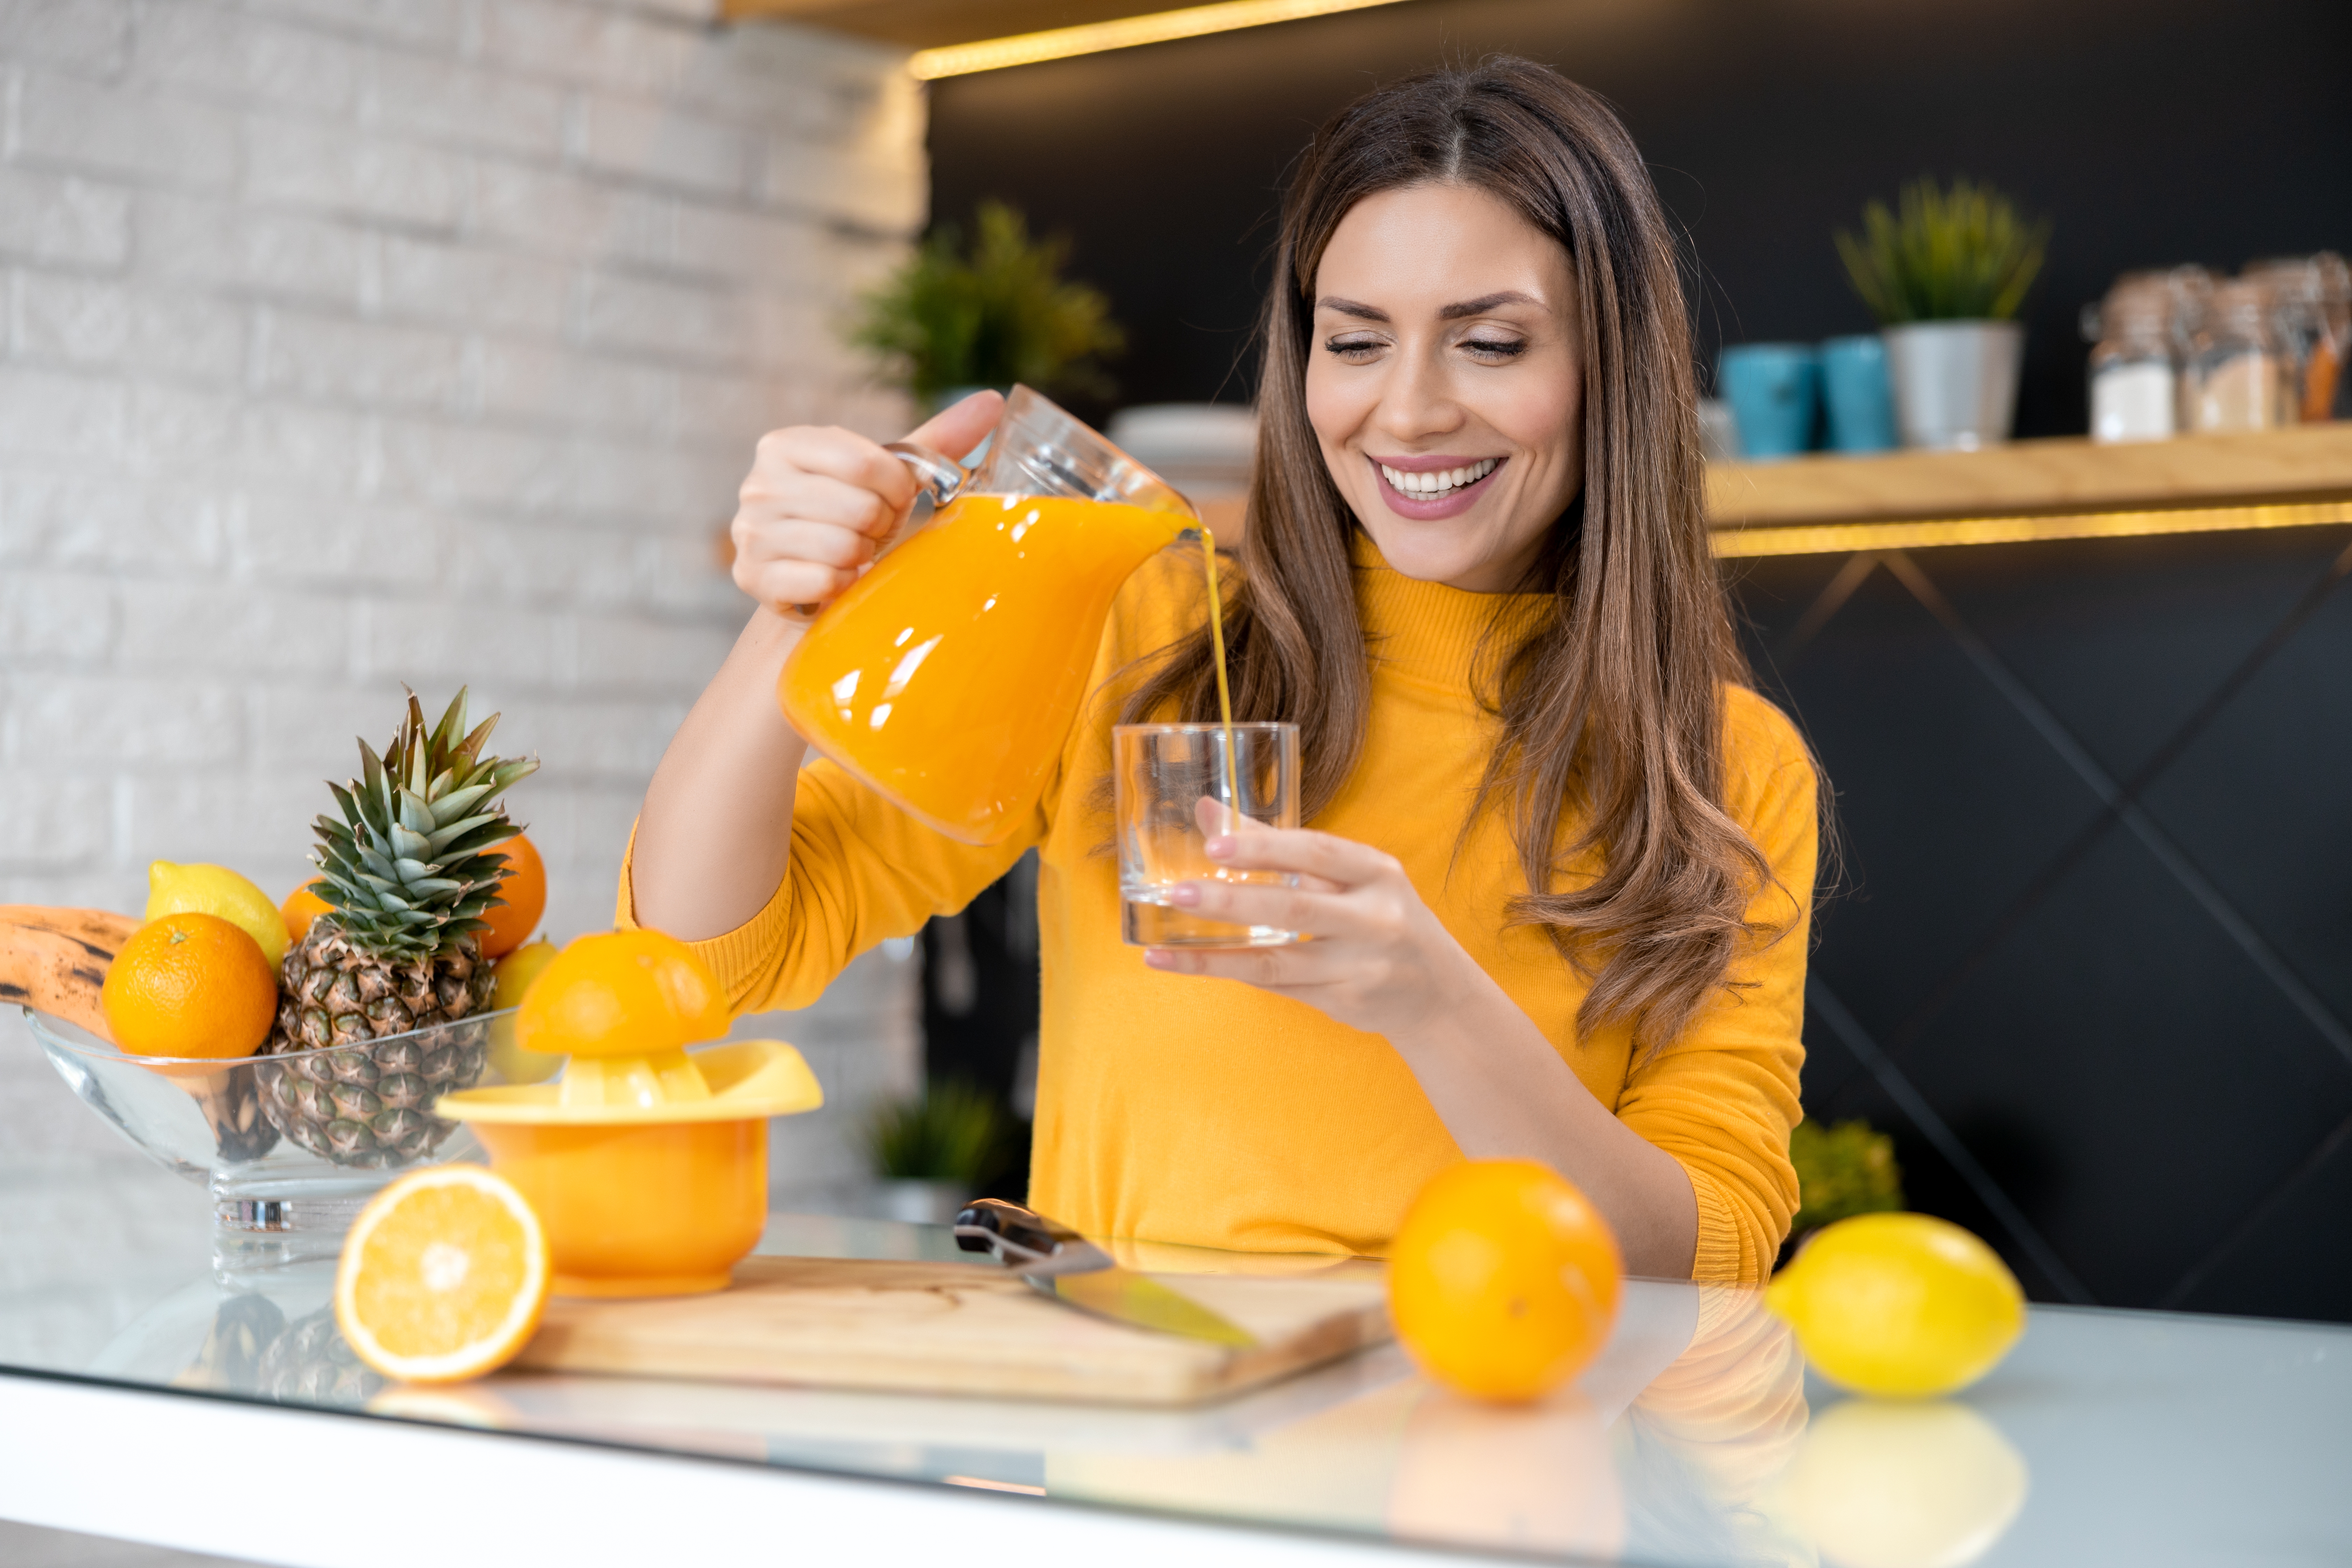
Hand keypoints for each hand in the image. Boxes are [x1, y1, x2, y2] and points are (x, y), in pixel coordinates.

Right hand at [729, 391, 1002, 614]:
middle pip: (859, 508)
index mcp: (785, 445)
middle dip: (880, 525)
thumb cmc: (852, 516)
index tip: (895, 498)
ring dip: (862, 556)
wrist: (809, 576)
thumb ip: (937, 440)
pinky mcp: (753, 577)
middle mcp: (759, 484)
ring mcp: (751, 532)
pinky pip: (824, 582)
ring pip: (843, 548)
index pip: (866, 463)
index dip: (897, 488)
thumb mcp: (889, 475)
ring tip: (853, 553)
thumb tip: (994, 400)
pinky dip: (843, 586)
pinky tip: (837, 580)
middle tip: (871, 531)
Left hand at [1143, 814, 1493, 1042]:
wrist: (1438, 993)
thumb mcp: (1349, 874)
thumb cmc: (1380, 916)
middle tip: (1175, 892)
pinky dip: (1232, 975)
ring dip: (1215, 956)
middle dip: (1231, 900)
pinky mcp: (1343, 1002)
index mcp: (1377, 873)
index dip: (1265, 845)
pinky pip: (1278, 986)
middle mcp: (1374, 919)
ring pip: (1277, 962)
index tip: (1214, 842)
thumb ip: (1278, 845)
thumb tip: (1208, 810)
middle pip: (1294, 909)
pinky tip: (1187, 968)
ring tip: (1161, 949)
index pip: (1317, 852)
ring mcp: (1360, 967)